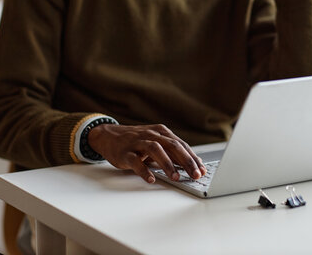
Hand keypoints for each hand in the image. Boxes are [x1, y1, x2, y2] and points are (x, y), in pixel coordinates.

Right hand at [88, 124, 206, 183]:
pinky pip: (136, 161)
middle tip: (195, 174)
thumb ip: (172, 153)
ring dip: (167, 164)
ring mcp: (138, 142)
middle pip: (172, 145)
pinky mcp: (125, 152)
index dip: (193, 158)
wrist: (109, 136)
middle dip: (186, 161)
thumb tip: (192, 164)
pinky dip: (144, 170)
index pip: (181, 145)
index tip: (202, 170)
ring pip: (155, 150)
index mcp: (161, 132)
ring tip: (176, 177)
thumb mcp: (156, 144)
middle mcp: (151, 135)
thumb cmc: (136, 142)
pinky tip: (151, 179)